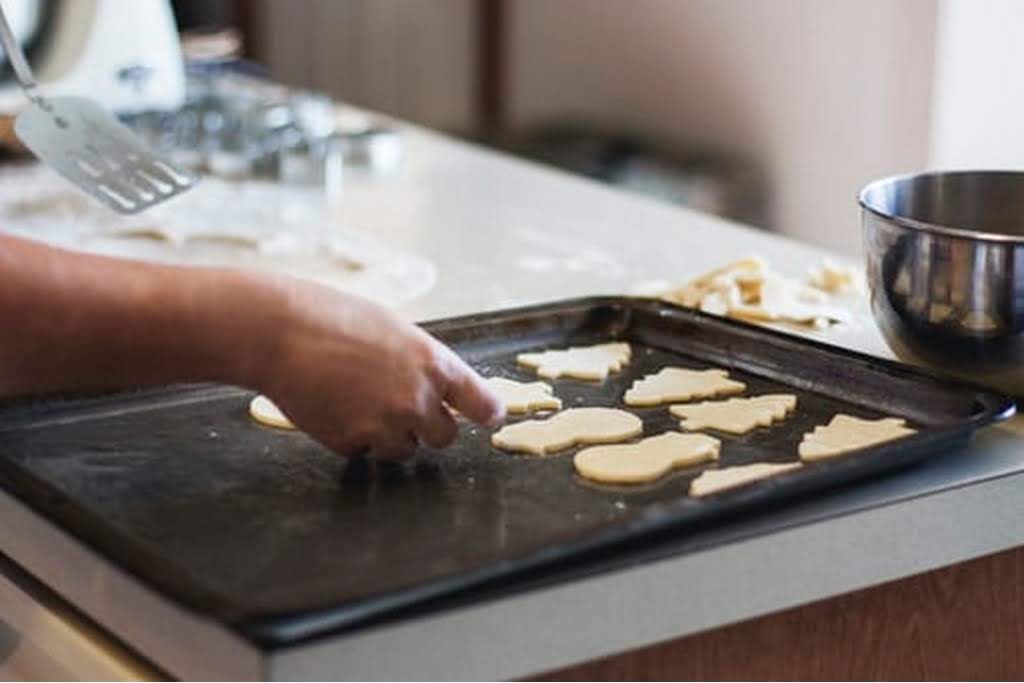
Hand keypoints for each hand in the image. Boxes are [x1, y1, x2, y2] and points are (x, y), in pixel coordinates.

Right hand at [251, 278, 504, 458]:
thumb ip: (420, 361)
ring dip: (389, 435)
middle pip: (445, 437)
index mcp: (434, 364)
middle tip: (402, 406)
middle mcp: (417, 400)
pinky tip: (334, 407)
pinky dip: (353, 438)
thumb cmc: (333, 317)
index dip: (488, 413)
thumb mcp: (393, 328)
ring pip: (404, 450)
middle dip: (428, 427)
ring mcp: (384, 426)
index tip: (490, 418)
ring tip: (359, 400)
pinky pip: (364, 452)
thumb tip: (435, 386)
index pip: (482, 404)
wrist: (279, 332)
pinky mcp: (351, 443)